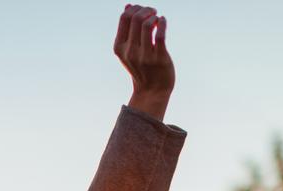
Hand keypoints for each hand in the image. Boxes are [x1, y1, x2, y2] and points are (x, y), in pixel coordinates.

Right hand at [114, 5, 174, 120]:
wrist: (151, 91)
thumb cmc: (141, 67)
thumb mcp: (129, 49)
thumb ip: (128, 29)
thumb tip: (128, 5)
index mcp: (120, 48)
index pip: (124, 18)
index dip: (135, 8)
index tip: (143, 11)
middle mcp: (130, 52)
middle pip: (136, 18)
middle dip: (146, 9)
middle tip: (153, 12)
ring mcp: (144, 56)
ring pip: (148, 24)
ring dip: (154, 16)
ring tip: (158, 18)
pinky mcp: (159, 58)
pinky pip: (161, 34)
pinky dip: (163, 23)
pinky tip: (163, 21)